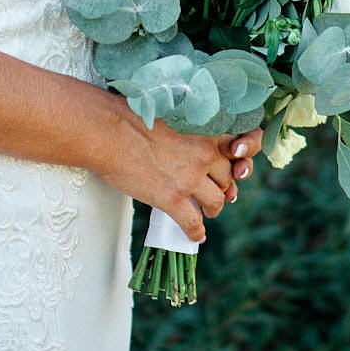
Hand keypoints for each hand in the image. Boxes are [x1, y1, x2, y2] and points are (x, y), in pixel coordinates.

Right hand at [111, 113, 263, 245]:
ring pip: (216, 202)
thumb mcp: (171, 113)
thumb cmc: (131, 116)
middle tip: (214, 192)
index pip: (240, 147)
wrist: (109, 131)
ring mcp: (190, 178)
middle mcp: (205, 153)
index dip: (237, 162)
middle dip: (222, 187)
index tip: (231, 170)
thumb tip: (188, 144)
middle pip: (227, 177)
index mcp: (206, 130)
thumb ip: (188, 130)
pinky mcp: (173, 199)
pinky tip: (195, 236)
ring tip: (206, 212)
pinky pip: (193, 223)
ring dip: (213, 209)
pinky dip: (196, 233)